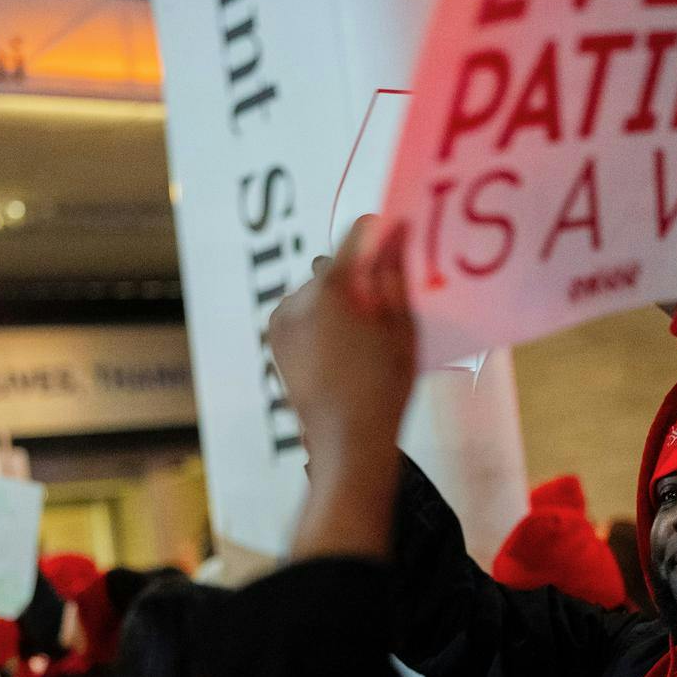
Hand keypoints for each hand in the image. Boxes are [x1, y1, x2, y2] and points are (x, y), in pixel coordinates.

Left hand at [266, 215, 415, 470]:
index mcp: (329, 291)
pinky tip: (344, 349)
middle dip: (361, 278)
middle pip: (336, 266)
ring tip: (364, 337)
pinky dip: (324, 318)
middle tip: (385, 310)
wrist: (347, 443)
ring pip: (319, 289)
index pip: (356, 236)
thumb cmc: (382, 390)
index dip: (381, 237)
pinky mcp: (275, 339)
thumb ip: (395, 275)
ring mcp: (280, 320)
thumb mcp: (401, 328)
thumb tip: (395, 234)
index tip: (399, 244)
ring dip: (341, 299)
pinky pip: (305, 311)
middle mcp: (296, 299)